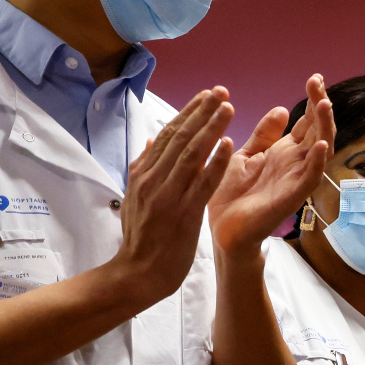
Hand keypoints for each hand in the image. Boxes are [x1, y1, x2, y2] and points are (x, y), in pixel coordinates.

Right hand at [111, 87, 236, 300]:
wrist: (138, 273)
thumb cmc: (141, 236)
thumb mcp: (135, 196)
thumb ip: (144, 166)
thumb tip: (152, 137)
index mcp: (142, 173)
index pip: (168, 134)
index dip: (188, 112)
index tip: (206, 94)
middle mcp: (153, 179)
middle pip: (180, 137)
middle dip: (201, 111)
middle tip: (221, 91)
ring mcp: (167, 196)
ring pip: (191, 155)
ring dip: (211, 129)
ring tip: (227, 108)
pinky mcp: (183, 214)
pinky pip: (202, 184)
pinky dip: (216, 163)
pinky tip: (230, 145)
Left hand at [209, 75, 334, 256]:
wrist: (224, 230)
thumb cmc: (233, 196)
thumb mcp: (246, 155)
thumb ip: (264, 135)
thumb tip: (282, 109)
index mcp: (284, 152)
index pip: (307, 123)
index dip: (312, 101)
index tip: (314, 78)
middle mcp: (295, 163)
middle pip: (317, 131)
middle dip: (320, 107)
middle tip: (317, 83)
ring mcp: (296, 179)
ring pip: (320, 150)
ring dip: (324, 128)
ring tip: (324, 105)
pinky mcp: (292, 197)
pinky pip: (310, 178)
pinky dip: (317, 162)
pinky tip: (320, 145)